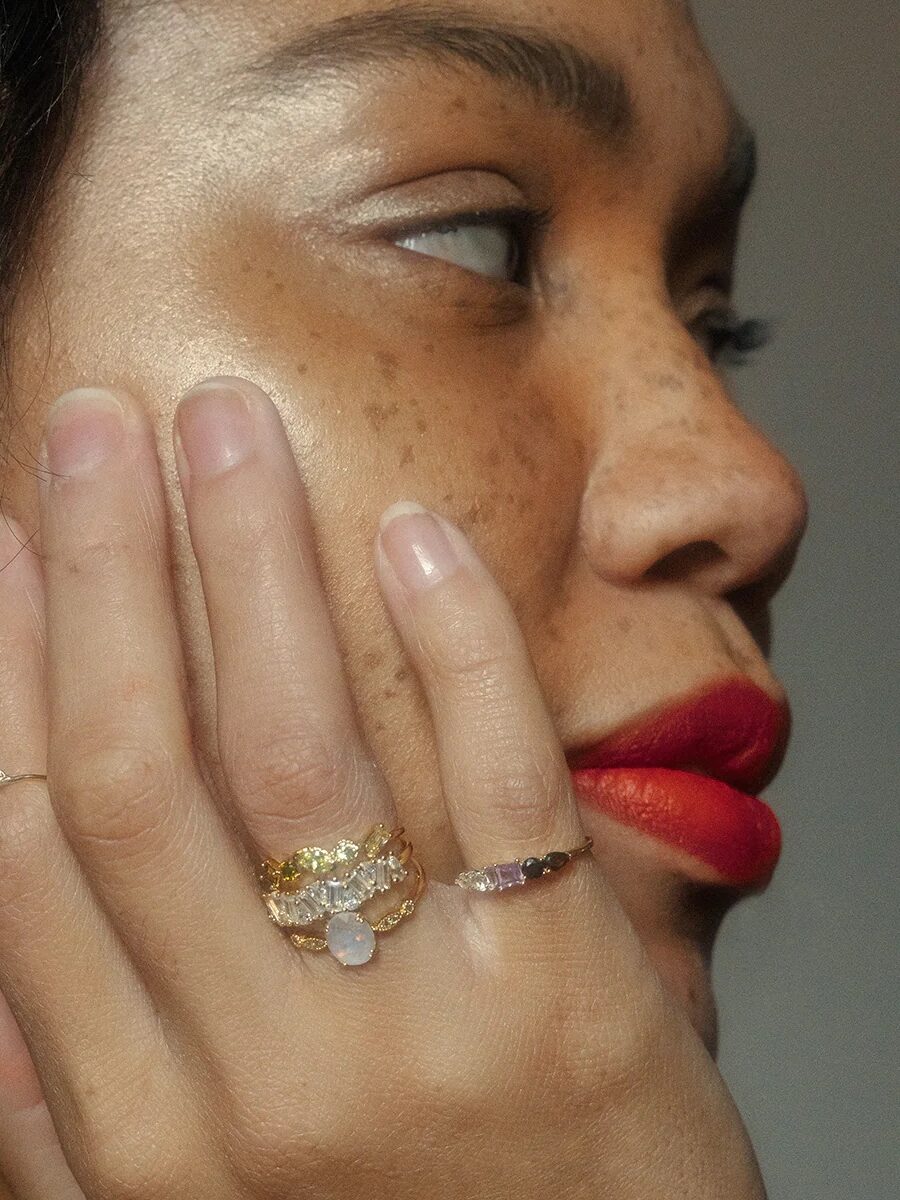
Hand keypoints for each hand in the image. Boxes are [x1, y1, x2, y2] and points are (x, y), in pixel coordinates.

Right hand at [0, 378, 765, 1198]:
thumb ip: (71, 1113)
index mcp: (138, 1134)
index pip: (26, 851)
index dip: (5, 671)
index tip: (6, 537)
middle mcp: (251, 1081)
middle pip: (139, 770)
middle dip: (105, 572)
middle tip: (100, 425)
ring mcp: (410, 1034)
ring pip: (293, 750)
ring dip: (249, 561)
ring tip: (225, 428)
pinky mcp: (560, 997)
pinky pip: (495, 781)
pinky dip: (451, 641)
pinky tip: (412, 534)